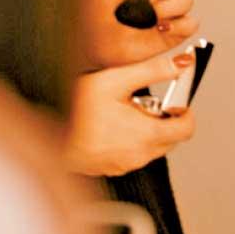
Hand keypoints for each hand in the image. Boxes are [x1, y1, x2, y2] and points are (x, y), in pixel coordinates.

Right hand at [66, 50, 197, 175]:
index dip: (186, 112)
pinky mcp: (112, 169)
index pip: (187, 129)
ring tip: (122, 113)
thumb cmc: (76, 111)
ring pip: (152, 148)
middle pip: (170, 138)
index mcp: (147, 134)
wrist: (47, 136)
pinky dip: (130, 142)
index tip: (176, 102)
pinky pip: (132, 156)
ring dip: (146, 131)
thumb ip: (153, 70)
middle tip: (142, 103)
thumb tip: (181, 64)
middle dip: (163, 120)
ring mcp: (125, 164)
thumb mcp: (116, 80)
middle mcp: (139, 155)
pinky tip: (111, 126)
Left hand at [81, 0, 199, 68]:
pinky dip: (178, 26)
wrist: (98, 47)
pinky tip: (159, 28)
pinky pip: (190, 23)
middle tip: (137, 2)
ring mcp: (170, 9)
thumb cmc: (99, 13)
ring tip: (145, 18)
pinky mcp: (176, 29)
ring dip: (164, 9)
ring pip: (184, 1)